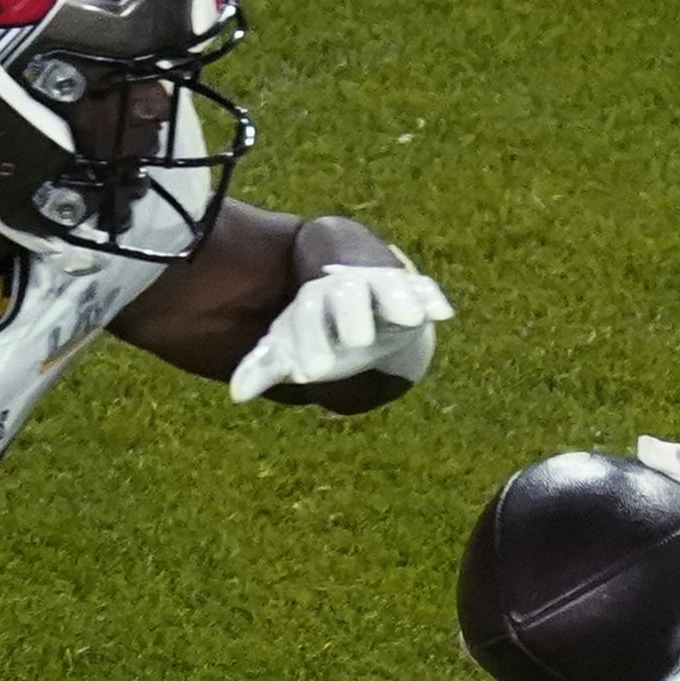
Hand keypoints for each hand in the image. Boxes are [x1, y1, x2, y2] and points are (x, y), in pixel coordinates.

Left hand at [228, 261, 452, 401]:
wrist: (360, 313)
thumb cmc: (320, 335)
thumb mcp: (291, 348)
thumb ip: (266, 366)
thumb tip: (238, 394)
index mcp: (313, 302)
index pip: (307, 315)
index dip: (309, 340)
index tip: (311, 372)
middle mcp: (347, 290)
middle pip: (348, 295)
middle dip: (352, 315)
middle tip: (358, 341)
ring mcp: (381, 288)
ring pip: (388, 287)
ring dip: (398, 299)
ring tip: (410, 319)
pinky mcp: (412, 293)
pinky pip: (424, 290)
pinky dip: (432, 299)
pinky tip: (441, 313)